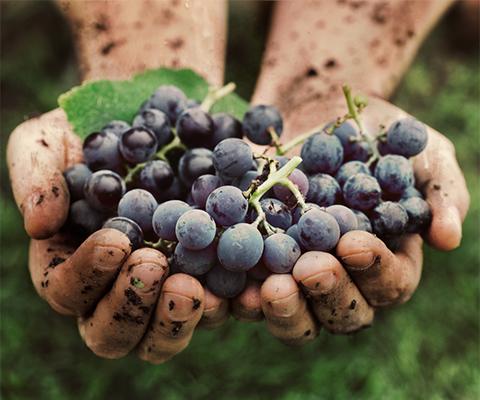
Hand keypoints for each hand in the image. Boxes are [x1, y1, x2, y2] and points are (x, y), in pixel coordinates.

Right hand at [7, 109, 230, 362]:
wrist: (155, 120)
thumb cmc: (94, 133)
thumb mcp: (50, 140)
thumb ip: (36, 176)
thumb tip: (39, 225)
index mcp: (74, 265)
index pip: (68, 291)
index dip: (88, 275)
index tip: (117, 240)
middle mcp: (118, 287)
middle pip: (114, 333)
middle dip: (132, 306)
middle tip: (156, 266)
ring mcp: (165, 287)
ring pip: (164, 335)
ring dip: (178, 320)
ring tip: (195, 288)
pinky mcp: (209, 277)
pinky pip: (220, 306)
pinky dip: (231, 304)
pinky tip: (246, 287)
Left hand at [254, 95, 468, 343]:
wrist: (317, 111)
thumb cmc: (376, 135)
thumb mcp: (420, 152)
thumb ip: (440, 191)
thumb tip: (448, 238)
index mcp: (386, 260)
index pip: (389, 283)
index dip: (375, 270)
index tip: (355, 243)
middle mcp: (342, 277)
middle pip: (341, 312)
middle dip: (327, 294)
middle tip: (311, 269)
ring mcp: (296, 272)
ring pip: (294, 312)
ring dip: (282, 308)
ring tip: (268, 287)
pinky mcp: (257, 259)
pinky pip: (245, 288)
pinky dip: (235, 293)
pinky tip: (227, 284)